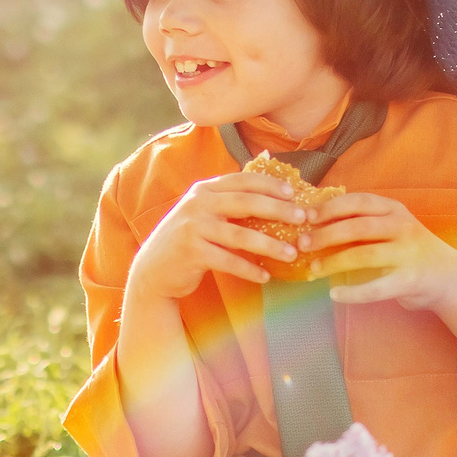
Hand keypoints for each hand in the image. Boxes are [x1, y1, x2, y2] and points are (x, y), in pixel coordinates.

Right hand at [126, 170, 312, 303]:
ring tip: (292, 253)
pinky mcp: (192, 253)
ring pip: (240, 235)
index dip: (270, 185)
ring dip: (270, 245)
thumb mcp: (203, 214)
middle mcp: (197, 204)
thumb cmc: (188, 241)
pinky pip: (229, 261)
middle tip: (302, 218)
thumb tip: (272, 198)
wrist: (153, 270)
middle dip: (278, 209)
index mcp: (204, 190)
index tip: (294, 194)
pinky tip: (265, 276)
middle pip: (246, 202)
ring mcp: (193, 228)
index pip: (242, 180)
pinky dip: (249, 269)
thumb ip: (227, 204)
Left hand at [304, 192, 456, 311]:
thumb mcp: (392, 228)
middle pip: (358, 226)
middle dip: (326, 234)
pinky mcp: (410, 280)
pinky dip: (354, 293)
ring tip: (313, 269)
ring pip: (364, 254)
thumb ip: (364, 223)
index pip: (358, 202)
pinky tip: (335, 295)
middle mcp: (403, 227)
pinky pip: (377, 288)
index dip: (330, 207)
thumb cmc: (409, 251)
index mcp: (394, 210)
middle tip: (302, 244)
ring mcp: (408, 253)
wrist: (449, 277)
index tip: (307, 216)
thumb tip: (316, 225)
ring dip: (333, 262)